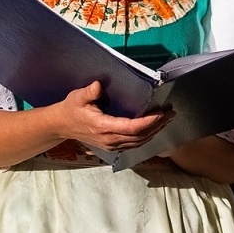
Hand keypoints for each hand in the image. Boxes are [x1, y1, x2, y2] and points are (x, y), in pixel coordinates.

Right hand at [54, 81, 172, 155]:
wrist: (62, 126)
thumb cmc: (71, 109)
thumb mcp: (77, 97)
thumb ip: (89, 92)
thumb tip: (98, 85)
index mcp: (103, 126)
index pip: (131, 127)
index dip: (148, 122)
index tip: (161, 113)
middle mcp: (109, 139)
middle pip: (140, 136)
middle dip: (157, 125)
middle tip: (171, 114)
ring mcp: (111, 145)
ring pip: (139, 142)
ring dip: (155, 132)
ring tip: (167, 120)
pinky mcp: (112, 147)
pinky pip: (134, 145)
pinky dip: (146, 137)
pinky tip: (154, 129)